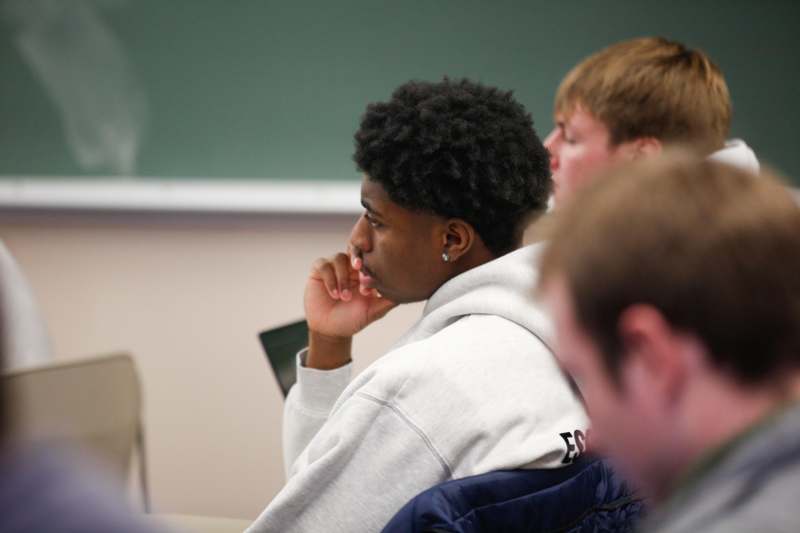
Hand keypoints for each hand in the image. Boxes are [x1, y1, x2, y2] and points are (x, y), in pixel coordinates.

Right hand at [303, 252, 396, 368]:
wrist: (330, 330)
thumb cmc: (353, 319)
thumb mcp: (373, 311)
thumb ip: (388, 301)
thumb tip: (407, 293)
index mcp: (365, 273)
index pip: (370, 259)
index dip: (370, 267)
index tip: (368, 284)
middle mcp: (350, 267)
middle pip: (354, 253)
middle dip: (357, 261)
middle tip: (358, 268)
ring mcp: (334, 267)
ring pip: (339, 258)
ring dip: (342, 277)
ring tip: (345, 297)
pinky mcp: (319, 271)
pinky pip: (324, 265)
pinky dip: (330, 279)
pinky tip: (334, 294)